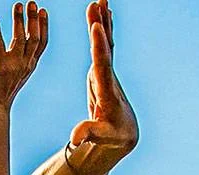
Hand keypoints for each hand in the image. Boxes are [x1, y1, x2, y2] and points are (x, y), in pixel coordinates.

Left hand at [0, 2, 48, 108]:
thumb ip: (23, 54)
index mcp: (31, 64)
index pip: (42, 42)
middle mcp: (25, 64)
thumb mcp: (19, 69)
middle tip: (32, 2)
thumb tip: (23, 34)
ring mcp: (13, 65)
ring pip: (20, 39)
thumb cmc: (5, 86)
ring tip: (17, 5)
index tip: (43, 10)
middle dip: (34, 19)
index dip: (44, 26)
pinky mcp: (0, 66)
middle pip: (34, 38)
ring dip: (19, 21)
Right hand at [69, 1, 137, 174]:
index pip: (103, 64)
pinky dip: (102, 30)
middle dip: (101, 26)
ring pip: (106, 43)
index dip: (99, 45)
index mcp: (108, 91)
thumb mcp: (101, 137)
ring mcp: (107, 73)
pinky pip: (103, 46)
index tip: (95, 26)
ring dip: (102, 22)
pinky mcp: (103, 72)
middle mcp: (109, 77)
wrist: (123, 135)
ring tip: (100, 1)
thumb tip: (75, 137)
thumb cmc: (112, 137)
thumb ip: (88, 133)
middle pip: (105, 47)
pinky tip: (102, 16)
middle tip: (97, 3)